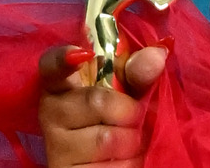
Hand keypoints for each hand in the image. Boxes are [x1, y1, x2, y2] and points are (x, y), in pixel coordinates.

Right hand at [38, 45, 167, 167]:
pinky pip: (113, 166)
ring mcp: (55, 147)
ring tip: (127, 141)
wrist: (111, 163)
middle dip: (129, 111)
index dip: (63, 58)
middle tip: (131, 117)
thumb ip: (140, 71)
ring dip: (131, 140)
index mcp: (63, 85)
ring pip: (107, 138)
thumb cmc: (120, 119)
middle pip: (98, 101)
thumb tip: (157, 54)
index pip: (52, 65)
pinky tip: (121, 161)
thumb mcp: (131, 91)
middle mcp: (52, 112)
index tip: (82, 54)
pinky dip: (129, 163)